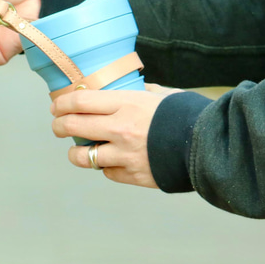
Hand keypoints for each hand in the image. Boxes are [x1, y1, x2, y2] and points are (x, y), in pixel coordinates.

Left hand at [51, 84, 182, 187]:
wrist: (208, 145)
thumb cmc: (185, 114)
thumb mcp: (161, 94)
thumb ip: (140, 92)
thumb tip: (130, 88)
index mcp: (126, 103)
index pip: (79, 102)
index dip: (62, 104)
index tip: (57, 106)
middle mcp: (120, 128)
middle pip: (72, 126)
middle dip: (59, 125)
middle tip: (58, 125)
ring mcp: (125, 154)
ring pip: (83, 156)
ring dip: (76, 152)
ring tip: (76, 150)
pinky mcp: (133, 175)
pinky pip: (107, 172)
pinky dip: (105, 166)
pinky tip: (109, 161)